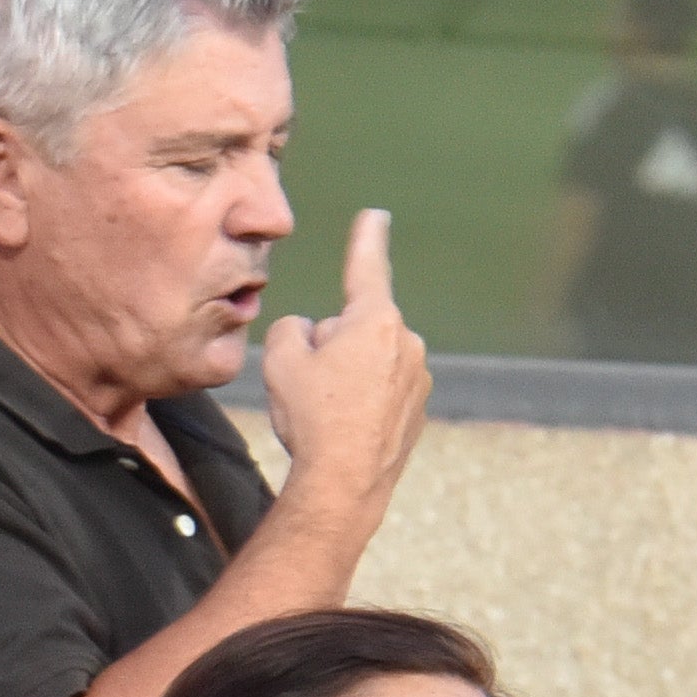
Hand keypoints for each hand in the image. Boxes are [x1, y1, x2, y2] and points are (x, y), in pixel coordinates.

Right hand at [255, 209, 428, 520]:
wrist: (344, 480)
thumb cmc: (312, 415)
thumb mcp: (280, 360)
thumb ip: (291, 330)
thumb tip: (310, 333)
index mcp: (375, 322)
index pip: (366, 270)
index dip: (366, 240)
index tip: (376, 216)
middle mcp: (406, 343)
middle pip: (355, 327)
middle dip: (332, 344)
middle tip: (309, 383)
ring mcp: (417, 379)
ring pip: (367, 361)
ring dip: (345, 375)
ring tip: (324, 411)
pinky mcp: (417, 410)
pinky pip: (379, 392)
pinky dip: (360, 403)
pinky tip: (342, 428)